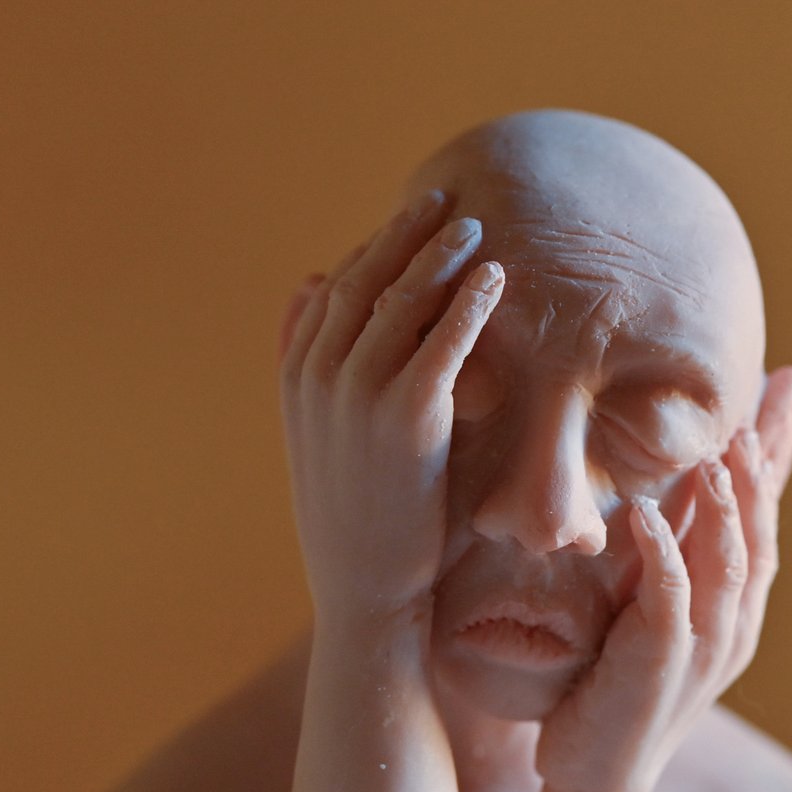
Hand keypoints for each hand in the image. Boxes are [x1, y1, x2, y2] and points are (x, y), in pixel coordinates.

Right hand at [278, 190, 506, 632]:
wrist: (366, 592)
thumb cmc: (356, 518)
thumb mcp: (317, 434)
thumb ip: (312, 358)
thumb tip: (307, 281)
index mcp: (295, 378)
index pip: (331, 290)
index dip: (371, 251)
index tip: (408, 222)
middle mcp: (319, 377)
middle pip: (363, 280)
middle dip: (404, 235)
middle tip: (442, 199)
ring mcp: (358, 393)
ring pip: (403, 301)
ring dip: (440, 255)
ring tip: (475, 227)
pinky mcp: (408, 414)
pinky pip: (445, 339)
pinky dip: (470, 301)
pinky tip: (496, 277)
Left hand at [534, 367, 791, 791]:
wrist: (597, 778)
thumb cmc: (617, 690)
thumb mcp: (653, 610)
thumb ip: (672, 554)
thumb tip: (675, 492)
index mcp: (737, 606)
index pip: (767, 516)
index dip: (780, 451)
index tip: (790, 388)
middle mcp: (734, 623)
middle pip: (762, 530)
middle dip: (768, 461)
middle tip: (772, 395)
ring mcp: (704, 647)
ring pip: (730, 562)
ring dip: (727, 503)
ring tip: (722, 448)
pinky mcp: (661, 665)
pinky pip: (669, 598)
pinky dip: (662, 553)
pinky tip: (646, 514)